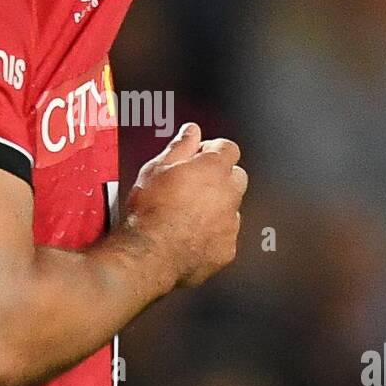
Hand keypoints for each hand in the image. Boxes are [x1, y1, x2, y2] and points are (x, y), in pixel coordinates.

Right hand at [125, 122, 247, 287]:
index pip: (228, 148)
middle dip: (220, 178)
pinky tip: (191, 236)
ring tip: (188, 214)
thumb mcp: (156, 168)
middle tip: (193, 185)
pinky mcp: (227, 249)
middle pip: (236, 176)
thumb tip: (191, 131)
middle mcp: (229, 194)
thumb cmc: (150, 211)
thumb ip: (180, 146)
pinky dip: (214, 235)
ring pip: (232, 208)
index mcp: (213, 169)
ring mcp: (230, 223)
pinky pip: (226, 236)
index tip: (198, 157)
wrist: (149, 254)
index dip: (212, 151)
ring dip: (217, 207)